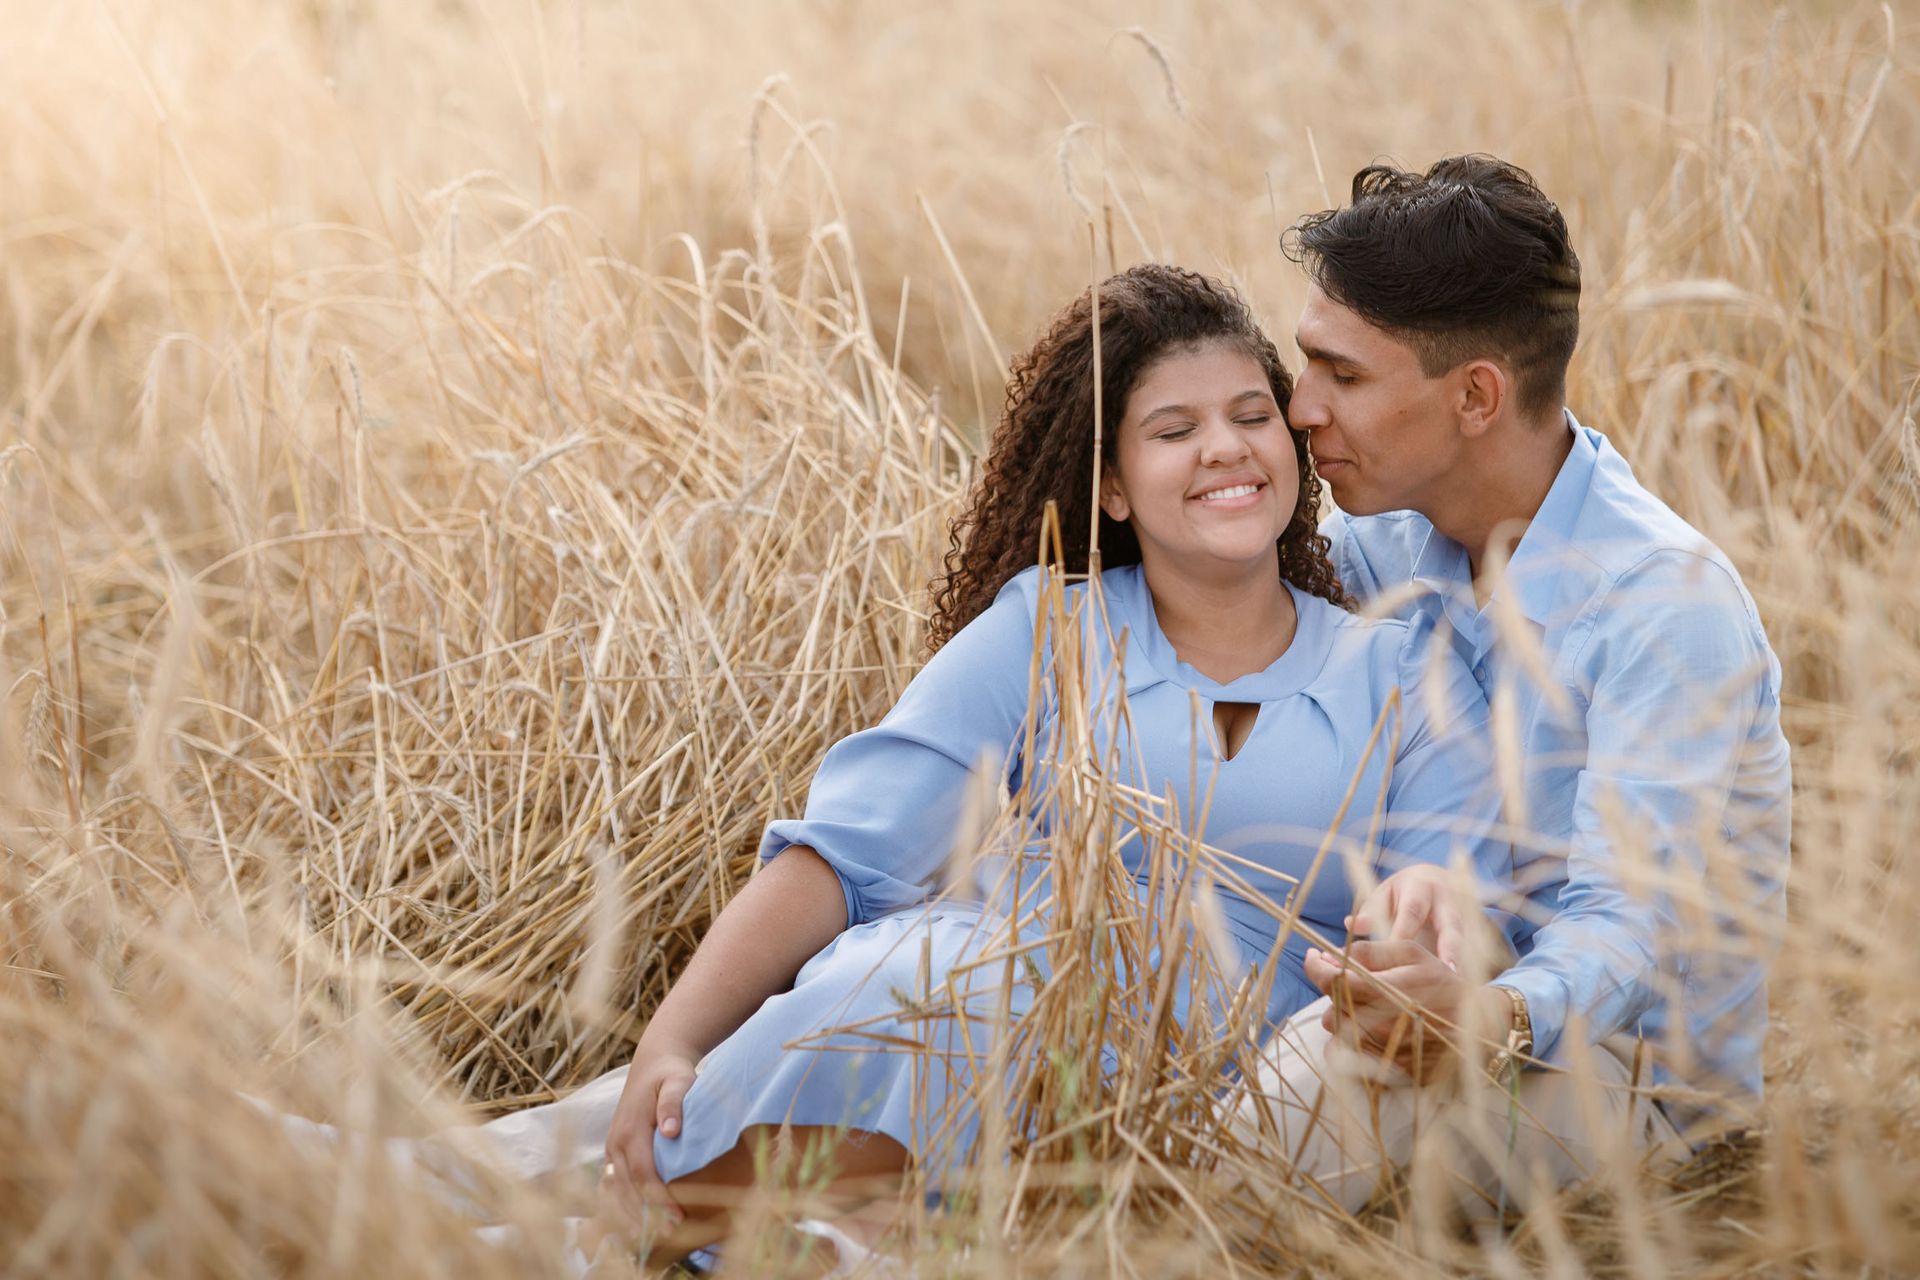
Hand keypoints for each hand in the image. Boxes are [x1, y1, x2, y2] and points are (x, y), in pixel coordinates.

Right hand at [598, 1038, 697, 1236]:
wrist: (653, 1061)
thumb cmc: (671, 1073)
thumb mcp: (678, 1079)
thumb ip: (674, 1103)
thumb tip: (671, 1130)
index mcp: (631, 1128)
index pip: (643, 1173)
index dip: (659, 1198)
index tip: (678, 1218)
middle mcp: (616, 1142)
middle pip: (625, 1189)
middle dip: (645, 1215)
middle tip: (669, 1235)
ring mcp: (611, 1148)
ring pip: (614, 1192)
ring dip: (630, 1217)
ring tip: (651, 1238)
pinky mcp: (612, 1153)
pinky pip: (611, 1186)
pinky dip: (619, 1207)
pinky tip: (634, 1224)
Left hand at [1305, 940, 1509, 1084]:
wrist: (1480, 1026)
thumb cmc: (1443, 983)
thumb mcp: (1413, 954)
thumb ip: (1369, 952)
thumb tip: (1329, 955)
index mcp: (1384, 990)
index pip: (1331, 981)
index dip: (1315, 967)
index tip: (1314, 957)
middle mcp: (1380, 1024)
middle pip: (1329, 1009)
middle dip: (1335, 993)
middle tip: (1353, 983)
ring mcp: (1384, 1052)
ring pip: (1338, 1034)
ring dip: (1343, 1017)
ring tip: (1369, 1007)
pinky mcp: (1389, 1072)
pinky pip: (1350, 1057)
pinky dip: (1352, 1042)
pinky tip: (1371, 1029)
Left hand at [1348, 865, 1479, 971]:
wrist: (1434, 881)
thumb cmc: (1401, 894)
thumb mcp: (1384, 895)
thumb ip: (1371, 910)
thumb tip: (1352, 923)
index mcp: (1421, 887)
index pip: (1413, 911)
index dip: (1405, 932)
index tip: (1397, 953)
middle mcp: (1446, 901)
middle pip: (1450, 925)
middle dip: (1450, 948)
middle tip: (1447, 971)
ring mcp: (1464, 917)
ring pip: (1466, 940)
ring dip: (1462, 961)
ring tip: (1459, 982)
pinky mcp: (1473, 932)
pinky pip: (1474, 952)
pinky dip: (1467, 968)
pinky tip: (1462, 988)